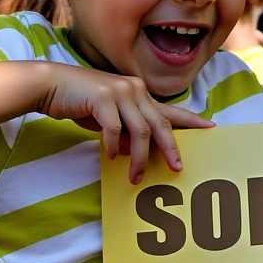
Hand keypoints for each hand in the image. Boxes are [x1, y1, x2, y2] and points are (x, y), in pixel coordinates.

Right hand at [38, 65, 213, 182]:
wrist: (51, 85)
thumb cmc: (81, 102)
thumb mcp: (109, 117)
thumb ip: (126, 130)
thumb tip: (137, 150)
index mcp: (140, 93)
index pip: (170, 110)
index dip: (192, 120)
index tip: (211, 128)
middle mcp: (135, 89)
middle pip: (161, 123)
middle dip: (171, 148)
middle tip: (177, 168)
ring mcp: (120, 91)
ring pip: (140, 130)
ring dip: (139, 157)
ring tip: (135, 177)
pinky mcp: (102, 97)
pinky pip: (114, 128)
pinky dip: (114, 146)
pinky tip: (111, 157)